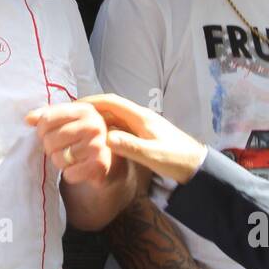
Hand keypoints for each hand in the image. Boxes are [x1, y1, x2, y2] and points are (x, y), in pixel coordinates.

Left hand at [25, 101, 115, 186]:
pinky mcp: (99, 165)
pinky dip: (70, 174)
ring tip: (71, 158)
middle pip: (50, 140)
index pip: (47, 119)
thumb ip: (47, 116)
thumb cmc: (83, 137)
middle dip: (51, 148)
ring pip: (58, 158)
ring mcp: (98, 145)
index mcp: (84, 109)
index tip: (46, 134)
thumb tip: (28, 119)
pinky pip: (69, 174)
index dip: (41, 130)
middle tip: (62, 148)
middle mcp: (93, 125)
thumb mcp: (68, 121)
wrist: (110, 161)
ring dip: (61, 162)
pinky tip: (78, 168)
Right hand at [79, 93, 206, 184]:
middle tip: (70, 118)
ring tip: (78, 129)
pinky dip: (106, 131)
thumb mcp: (153, 155)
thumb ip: (130, 146)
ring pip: (114, 119)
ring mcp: (142, 127)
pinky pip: (120, 129)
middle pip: (110, 109)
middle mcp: (140, 118)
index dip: (91, 102)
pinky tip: (97, 141)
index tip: (73, 106)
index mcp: (141, 117)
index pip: (111, 102)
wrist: (197, 167)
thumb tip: (106, 138)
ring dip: (97, 121)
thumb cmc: (177, 159)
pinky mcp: (143, 136)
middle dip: (90, 111)